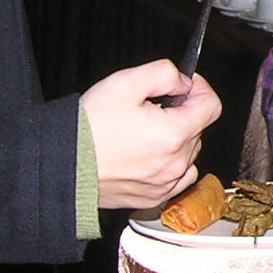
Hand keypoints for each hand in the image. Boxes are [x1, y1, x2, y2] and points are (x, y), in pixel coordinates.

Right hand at [85, 59, 219, 207]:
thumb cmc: (88, 128)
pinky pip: (176, 177)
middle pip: (198, 128)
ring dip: (175, 139)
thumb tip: (184, 82)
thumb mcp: (125, 82)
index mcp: (174, 134)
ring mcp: (165, 184)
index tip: (184, 85)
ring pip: (188, 153)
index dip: (199, 89)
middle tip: (150, 108)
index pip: (211, 106)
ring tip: (143, 132)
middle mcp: (176, 163)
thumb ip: (165, 74)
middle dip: (181, 113)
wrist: (61, 165)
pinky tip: (145, 155)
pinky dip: (169, 164)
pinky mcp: (153, 198)